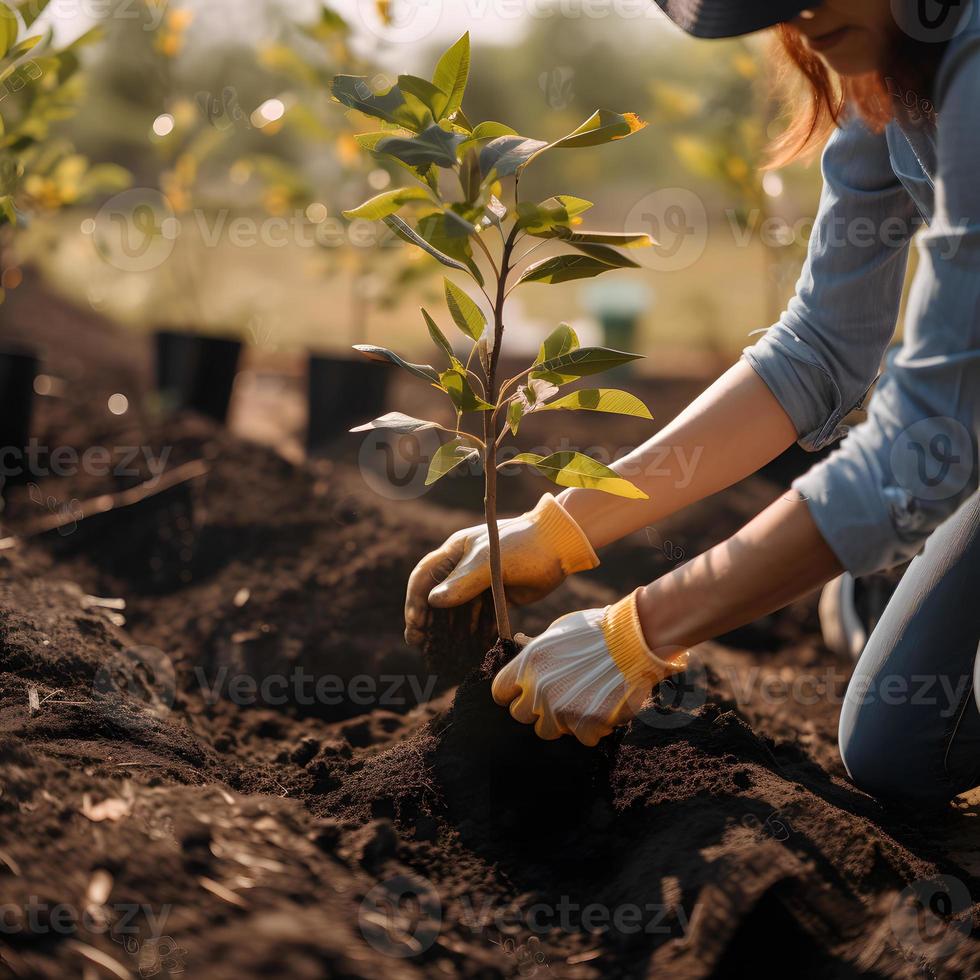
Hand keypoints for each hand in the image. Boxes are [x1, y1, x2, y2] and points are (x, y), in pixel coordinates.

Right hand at [404, 493, 597, 646]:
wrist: (560, 546)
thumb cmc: (523, 545)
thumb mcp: (489, 561)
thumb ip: (462, 582)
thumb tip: (433, 601)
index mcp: (455, 552)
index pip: (424, 576)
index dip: (415, 600)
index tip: (416, 624)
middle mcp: (463, 568)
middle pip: (437, 598)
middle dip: (428, 621)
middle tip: (421, 645)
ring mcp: (479, 584)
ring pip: (457, 611)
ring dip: (450, 631)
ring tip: (443, 654)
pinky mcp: (496, 597)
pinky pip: (478, 619)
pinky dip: (474, 633)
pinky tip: (470, 650)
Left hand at [491, 589, 688, 745]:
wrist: (635, 638)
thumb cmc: (597, 629)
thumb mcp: (558, 632)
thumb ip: (537, 651)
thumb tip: (525, 654)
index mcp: (528, 664)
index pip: (500, 692)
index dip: (512, 694)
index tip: (522, 693)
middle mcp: (539, 689)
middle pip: (521, 715)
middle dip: (537, 708)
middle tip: (558, 696)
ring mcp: (561, 709)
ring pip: (548, 730)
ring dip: (562, 720)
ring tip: (583, 700)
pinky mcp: (586, 724)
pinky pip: (582, 737)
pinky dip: (593, 727)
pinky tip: (604, 706)